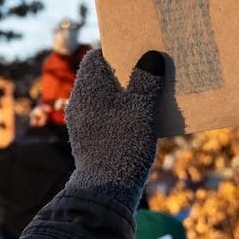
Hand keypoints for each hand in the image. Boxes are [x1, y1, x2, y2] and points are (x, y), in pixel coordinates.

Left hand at [63, 48, 166, 209]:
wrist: (105, 192)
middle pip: (105, 76)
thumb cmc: (123, 144)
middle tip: (155, 67)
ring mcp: (85, 122)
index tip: (142, 47)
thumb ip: (146, 79)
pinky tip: (146, 119)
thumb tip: (151, 56)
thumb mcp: (141, 108)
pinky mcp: (92, 140)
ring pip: (109, 98)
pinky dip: (126, 112)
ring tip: (157, 92)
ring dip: (130, 94)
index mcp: (88, 87)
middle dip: (129, 71)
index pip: (97, 56)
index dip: (119, 49)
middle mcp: (81, 102)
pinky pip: (109, 116)